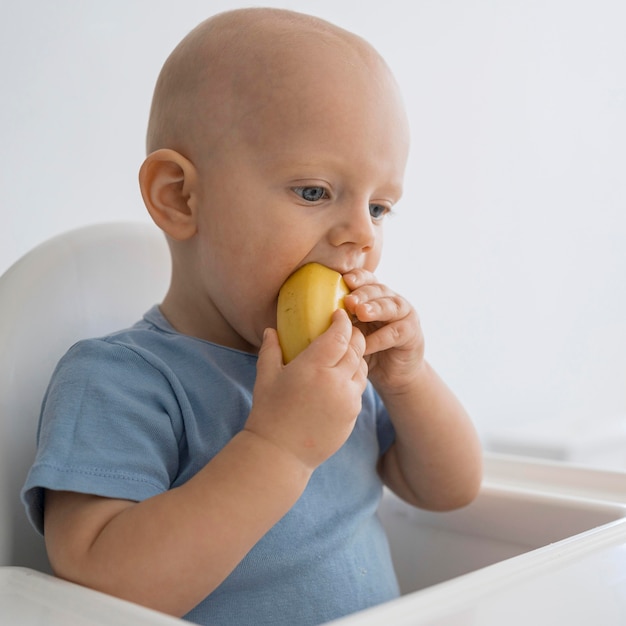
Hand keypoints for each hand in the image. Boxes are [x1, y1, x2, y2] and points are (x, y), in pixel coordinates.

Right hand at [246, 309, 367, 468]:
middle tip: (345, 330)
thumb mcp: (266, 377)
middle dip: (353, 335)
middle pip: (356, 348)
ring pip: (361, 367)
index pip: (340, 335)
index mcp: (314, 367)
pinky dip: (354, 378)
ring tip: (344, 353)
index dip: (342, 322)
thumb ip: (271, 349)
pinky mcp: (352, 414)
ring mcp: (347, 399)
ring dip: (356, 356)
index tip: (338, 315)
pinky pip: (359, 388)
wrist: (280, 454)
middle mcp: (335, 381)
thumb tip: (271, 330)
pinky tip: (341, 378)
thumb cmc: (268, 413)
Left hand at [342, 269, 424, 393]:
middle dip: (363, 293)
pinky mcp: (412, 333)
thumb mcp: (351, 333)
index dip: (357, 277)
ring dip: (375, 309)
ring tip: (361, 313)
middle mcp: (391, 300)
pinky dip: (380, 338)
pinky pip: (396, 332)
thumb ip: (339, 322)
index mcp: (375, 296)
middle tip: (348, 300)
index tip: (344, 279)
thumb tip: (306, 316)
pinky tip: (366, 345)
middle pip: (378, 290)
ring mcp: (405, 315)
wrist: (393, 374)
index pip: (367, 279)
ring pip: (390, 306)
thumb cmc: (366, 350)